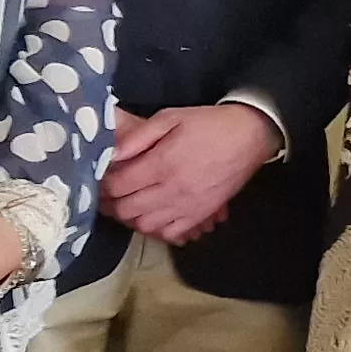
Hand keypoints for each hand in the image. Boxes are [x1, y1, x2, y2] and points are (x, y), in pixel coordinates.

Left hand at [103, 103, 280, 244]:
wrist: (250, 136)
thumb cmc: (208, 124)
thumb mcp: (170, 118)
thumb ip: (137, 137)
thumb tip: (110, 154)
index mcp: (162, 163)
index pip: (117, 185)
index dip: (102, 184)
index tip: (100, 178)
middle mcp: (172, 190)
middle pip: (126, 209)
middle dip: (110, 203)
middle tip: (108, 193)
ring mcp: (188, 206)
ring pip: (144, 225)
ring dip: (130, 216)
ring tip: (128, 203)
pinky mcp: (200, 215)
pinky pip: (169, 233)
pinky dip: (156, 228)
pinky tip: (153, 214)